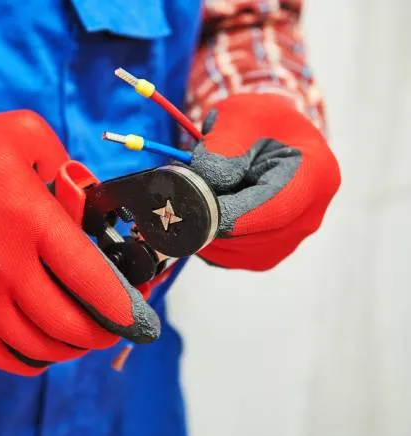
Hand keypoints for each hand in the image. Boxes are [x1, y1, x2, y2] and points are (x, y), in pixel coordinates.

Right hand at [0, 111, 158, 375]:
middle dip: (106, 331)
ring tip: (87, 334)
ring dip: (75, 348)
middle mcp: (7, 267)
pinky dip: (34, 361)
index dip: (125, 303)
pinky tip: (46, 347)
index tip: (140, 309)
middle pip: (72, 323)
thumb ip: (63, 157)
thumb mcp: (16, 131)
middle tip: (118, 322)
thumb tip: (88, 192)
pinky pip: (4, 356)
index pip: (91, 278)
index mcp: (29, 220)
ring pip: (42, 346)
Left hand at [188, 94, 340, 269]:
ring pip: (234, 251)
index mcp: (315, 177)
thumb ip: (224, 144)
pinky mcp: (264, 254)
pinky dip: (205, 237)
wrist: (270, 136)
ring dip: (203, 226)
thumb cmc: (259, 120)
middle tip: (182, 190)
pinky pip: (227, 258)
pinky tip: (201, 210)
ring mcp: (287, 241)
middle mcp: (308, 218)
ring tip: (197, 192)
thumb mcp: (241, 115)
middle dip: (209, 215)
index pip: (274, 210)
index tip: (194, 203)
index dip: (231, 213)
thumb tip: (208, 182)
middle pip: (251, 235)